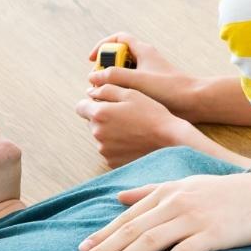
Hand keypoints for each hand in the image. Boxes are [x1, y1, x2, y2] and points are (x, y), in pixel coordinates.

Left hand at [73, 173, 250, 250]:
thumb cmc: (223, 194)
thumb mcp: (185, 185)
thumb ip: (149, 191)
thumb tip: (118, 197)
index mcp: (167, 192)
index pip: (128, 216)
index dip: (103, 234)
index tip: (81, 250)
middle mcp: (177, 203)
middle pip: (132, 229)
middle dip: (104, 249)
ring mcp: (195, 218)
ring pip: (151, 240)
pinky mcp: (213, 234)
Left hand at [75, 84, 194, 167]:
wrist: (169, 141)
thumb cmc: (152, 114)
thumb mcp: (131, 93)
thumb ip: (106, 89)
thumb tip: (90, 91)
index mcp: (99, 114)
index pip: (80, 107)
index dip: (92, 103)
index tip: (105, 103)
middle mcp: (97, 133)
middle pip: (91, 122)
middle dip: (103, 118)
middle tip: (125, 116)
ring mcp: (104, 150)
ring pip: (101, 137)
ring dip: (111, 132)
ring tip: (133, 129)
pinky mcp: (112, 162)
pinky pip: (110, 150)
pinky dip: (118, 145)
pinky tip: (134, 141)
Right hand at [86, 32, 203, 118]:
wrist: (195, 102)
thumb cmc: (170, 88)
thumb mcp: (137, 79)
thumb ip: (113, 76)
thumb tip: (93, 77)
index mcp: (143, 51)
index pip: (118, 39)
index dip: (103, 46)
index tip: (93, 60)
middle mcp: (145, 60)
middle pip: (118, 58)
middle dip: (105, 69)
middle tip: (99, 83)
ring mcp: (148, 75)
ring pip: (123, 75)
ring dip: (112, 84)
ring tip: (106, 95)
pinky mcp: (151, 89)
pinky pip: (130, 87)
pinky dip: (121, 93)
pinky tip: (118, 104)